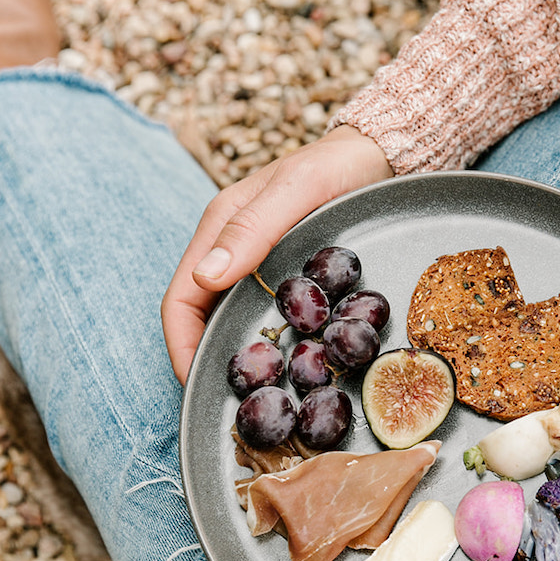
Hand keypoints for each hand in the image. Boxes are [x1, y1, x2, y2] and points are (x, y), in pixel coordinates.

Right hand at [162, 125, 392, 383]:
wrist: (377, 155)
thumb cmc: (336, 166)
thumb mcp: (297, 190)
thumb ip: (252, 229)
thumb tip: (207, 277)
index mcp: (219, 231)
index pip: (182, 300)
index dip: (182, 346)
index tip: (197, 385)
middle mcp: (232, 253)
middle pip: (202, 319)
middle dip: (207, 362)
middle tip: (231, 404)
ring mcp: (259, 267)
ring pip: (231, 321)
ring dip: (237, 357)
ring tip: (257, 396)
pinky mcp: (286, 277)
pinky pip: (266, 317)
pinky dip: (270, 345)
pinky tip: (290, 369)